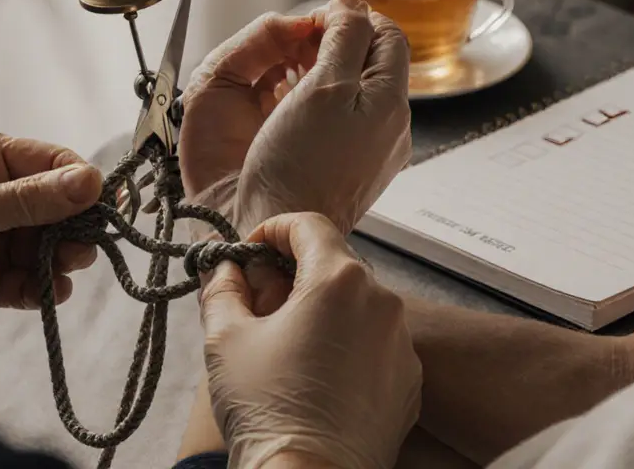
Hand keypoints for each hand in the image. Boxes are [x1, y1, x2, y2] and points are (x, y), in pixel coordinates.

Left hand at [0, 126, 102, 363]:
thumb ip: (29, 200)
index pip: (49, 162)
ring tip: (65, 270)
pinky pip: (29, 280)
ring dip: (63, 258)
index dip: (80, 184)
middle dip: (75, 226)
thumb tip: (93, 181)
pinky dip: (43, 287)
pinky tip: (48, 293)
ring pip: (47, 245)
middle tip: (85, 248)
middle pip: (56, 206)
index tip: (106, 207)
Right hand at [179, 0, 410, 235]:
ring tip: (293, 79)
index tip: (315, 22)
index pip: (388, 35)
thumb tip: (353, 2)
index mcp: (391, 100)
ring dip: (328, 74)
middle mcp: (393, 125)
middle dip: (339, 44)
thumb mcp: (321, 85)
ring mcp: (376, 150)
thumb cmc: (296, 163)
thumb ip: (344, 37)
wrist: (282, 228)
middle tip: (300, 48)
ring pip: (360, 91)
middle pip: (376, 62)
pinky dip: (324, 105)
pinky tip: (296, 113)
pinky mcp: (356, 169)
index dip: (353, 18)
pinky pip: (348, 121)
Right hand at [200, 212, 421, 468]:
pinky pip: (375, 346)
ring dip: (322, 312)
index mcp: (339, 280)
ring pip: (357, 307)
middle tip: (256, 304)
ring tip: (285, 347)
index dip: (273, 231)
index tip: (248, 254)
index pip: (308, 226)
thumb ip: (224, 288)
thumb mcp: (224, 338)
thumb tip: (227, 268)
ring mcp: (402, 345)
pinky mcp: (410, 383)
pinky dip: (346, 347)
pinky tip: (316, 377)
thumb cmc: (266, 407)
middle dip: (293, 275)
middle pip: (334, 266)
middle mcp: (382, 303)